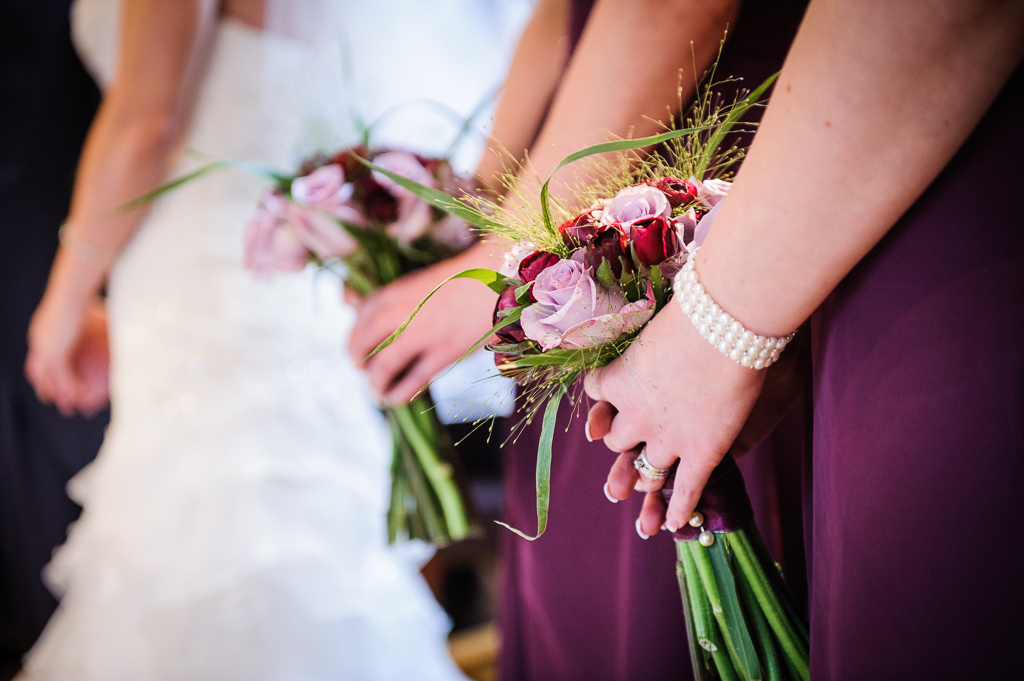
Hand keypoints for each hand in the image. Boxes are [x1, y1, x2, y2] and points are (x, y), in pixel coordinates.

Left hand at [26, 297, 109, 416]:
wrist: (73, 290)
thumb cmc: (83, 295)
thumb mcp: (88, 311)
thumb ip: (96, 320)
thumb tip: (113, 318)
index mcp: (44, 330)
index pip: (42, 358)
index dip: (49, 372)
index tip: (59, 382)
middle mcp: (40, 340)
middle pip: (41, 372)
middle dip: (49, 389)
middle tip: (57, 402)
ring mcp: (44, 348)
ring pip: (51, 378)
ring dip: (61, 394)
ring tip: (69, 408)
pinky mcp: (54, 353)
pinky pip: (62, 377)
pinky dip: (71, 389)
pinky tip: (80, 398)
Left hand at [347, 248, 498, 404]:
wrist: (497, 279)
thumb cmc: (459, 279)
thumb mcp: (417, 280)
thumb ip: (386, 295)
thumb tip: (345, 301)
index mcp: (392, 292)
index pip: (358, 321)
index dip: (355, 338)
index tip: (359, 349)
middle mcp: (400, 312)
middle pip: (361, 346)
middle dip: (358, 363)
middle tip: (364, 371)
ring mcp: (421, 334)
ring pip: (383, 367)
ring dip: (375, 384)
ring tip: (377, 392)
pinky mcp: (444, 353)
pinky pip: (412, 380)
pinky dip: (398, 393)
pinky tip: (395, 399)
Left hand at [584, 300, 764, 535]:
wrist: (727, 324)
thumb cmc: (695, 310)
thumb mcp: (655, 323)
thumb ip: (646, 341)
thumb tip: (645, 325)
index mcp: (617, 378)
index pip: (596, 393)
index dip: (603, 398)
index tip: (608, 398)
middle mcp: (633, 414)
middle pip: (614, 441)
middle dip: (622, 443)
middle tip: (628, 447)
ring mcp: (667, 438)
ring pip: (645, 471)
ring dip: (644, 478)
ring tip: (646, 484)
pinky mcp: (702, 453)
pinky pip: (685, 490)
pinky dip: (677, 509)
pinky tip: (672, 524)